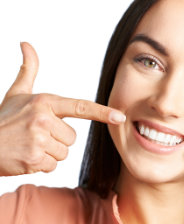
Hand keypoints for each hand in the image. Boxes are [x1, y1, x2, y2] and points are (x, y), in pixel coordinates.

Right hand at [0, 42, 124, 175]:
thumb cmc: (3, 119)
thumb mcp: (16, 93)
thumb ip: (28, 70)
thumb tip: (26, 44)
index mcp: (44, 102)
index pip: (80, 107)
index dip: (102, 112)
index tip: (120, 117)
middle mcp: (43, 119)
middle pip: (72, 138)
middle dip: (57, 140)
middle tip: (36, 136)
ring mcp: (38, 140)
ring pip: (63, 153)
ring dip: (49, 153)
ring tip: (30, 146)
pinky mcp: (33, 159)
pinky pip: (52, 166)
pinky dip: (41, 165)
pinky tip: (26, 157)